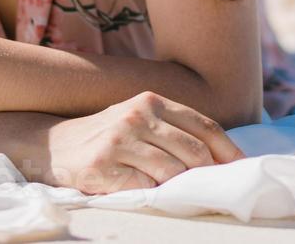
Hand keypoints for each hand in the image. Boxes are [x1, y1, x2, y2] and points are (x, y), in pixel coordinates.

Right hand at [14, 91, 244, 193]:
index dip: (227, 150)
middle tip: (210, 188)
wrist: (52, 145)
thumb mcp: (139, 119)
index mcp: (152, 101)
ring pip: (171, 172)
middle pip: (194, 152)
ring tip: (172, 189)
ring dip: (177, 187)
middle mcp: (138, 116)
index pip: (204, 125)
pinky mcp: (103, 166)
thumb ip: (173, 129)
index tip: (241, 167)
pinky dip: (150, 193)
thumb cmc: (106, 135)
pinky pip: (143, 187)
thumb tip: (220, 156)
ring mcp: (120, 140)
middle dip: (206, 174)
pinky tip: (143, 190)